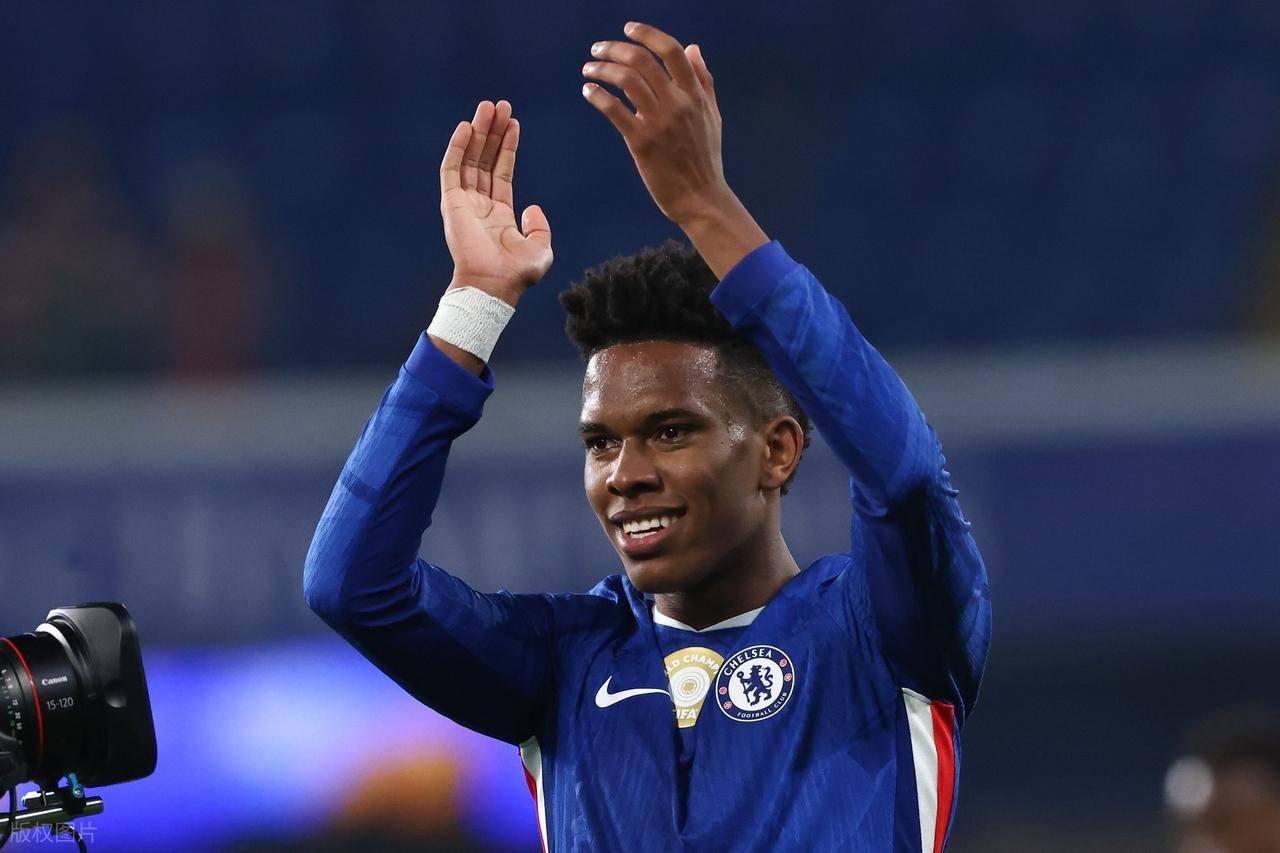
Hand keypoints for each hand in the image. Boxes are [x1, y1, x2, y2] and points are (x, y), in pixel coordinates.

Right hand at [439, 100, 552, 305]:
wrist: (492, 284)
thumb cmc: (516, 273)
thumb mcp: (540, 249)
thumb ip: (540, 227)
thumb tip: (532, 206)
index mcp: (499, 214)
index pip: (502, 172)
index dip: (507, 147)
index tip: (513, 123)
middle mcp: (480, 205)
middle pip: (485, 159)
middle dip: (492, 132)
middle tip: (499, 105)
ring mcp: (464, 203)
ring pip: (469, 159)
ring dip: (478, 132)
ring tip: (487, 107)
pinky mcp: (451, 203)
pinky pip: (451, 169)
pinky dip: (457, 147)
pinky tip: (467, 127)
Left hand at [580, 22, 729, 225]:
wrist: (701, 198)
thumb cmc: (705, 158)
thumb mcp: (712, 115)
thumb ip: (703, 80)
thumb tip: (694, 48)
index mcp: (695, 95)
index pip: (672, 51)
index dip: (648, 34)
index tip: (629, 28)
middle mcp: (678, 104)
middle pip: (643, 60)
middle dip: (614, 48)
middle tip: (598, 49)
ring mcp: (659, 122)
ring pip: (626, 80)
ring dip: (602, 69)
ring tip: (589, 69)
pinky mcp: (642, 142)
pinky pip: (615, 110)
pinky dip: (598, 95)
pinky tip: (589, 91)